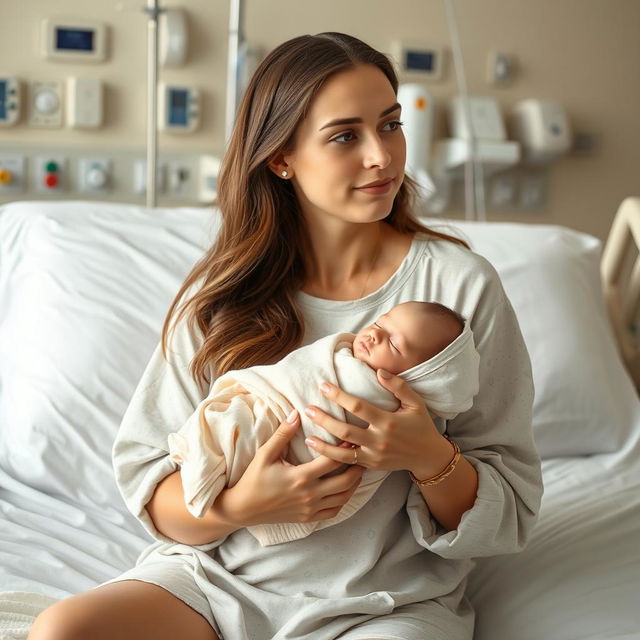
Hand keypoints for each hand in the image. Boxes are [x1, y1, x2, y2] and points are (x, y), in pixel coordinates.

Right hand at [224, 411, 364, 526]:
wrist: (242, 508)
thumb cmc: (253, 479)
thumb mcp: (265, 454)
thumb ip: (283, 433)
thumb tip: (296, 413)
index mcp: (300, 477)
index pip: (331, 461)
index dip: (343, 449)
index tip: (351, 439)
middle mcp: (309, 494)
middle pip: (344, 481)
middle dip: (357, 467)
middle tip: (362, 454)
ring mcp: (310, 508)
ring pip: (343, 498)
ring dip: (354, 484)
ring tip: (358, 470)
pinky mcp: (308, 518)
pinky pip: (334, 511)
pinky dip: (344, 500)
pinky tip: (345, 489)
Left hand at [304, 370, 442, 476]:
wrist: (428, 455)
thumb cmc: (421, 425)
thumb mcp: (415, 402)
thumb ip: (398, 386)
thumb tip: (378, 371)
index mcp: (388, 421)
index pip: (358, 407)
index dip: (339, 396)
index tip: (323, 386)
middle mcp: (379, 439)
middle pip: (345, 430)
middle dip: (324, 420)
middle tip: (307, 409)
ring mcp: (374, 455)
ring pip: (343, 452)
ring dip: (323, 445)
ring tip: (307, 436)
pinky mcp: (372, 465)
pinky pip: (349, 463)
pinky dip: (333, 458)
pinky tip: (320, 452)